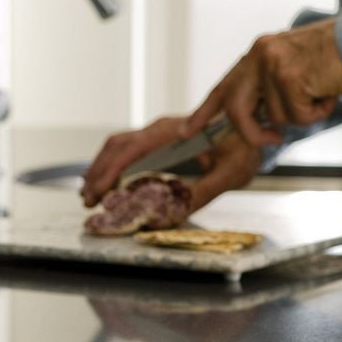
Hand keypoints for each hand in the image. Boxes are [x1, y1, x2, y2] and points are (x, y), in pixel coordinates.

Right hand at [81, 115, 262, 210]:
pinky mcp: (159, 141)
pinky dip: (112, 167)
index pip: (131, 148)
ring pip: (118, 146)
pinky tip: (107, 184)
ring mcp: (158, 133)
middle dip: (98, 173)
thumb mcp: (230, 172)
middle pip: (117, 146)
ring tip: (90, 194)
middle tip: (88, 200)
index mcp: (173, 131)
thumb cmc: (245, 147)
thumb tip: (175, 213)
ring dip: (101, 169)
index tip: (97, 191)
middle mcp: (160, 128)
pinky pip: (128, 150)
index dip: (110, 170)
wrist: (254, 129)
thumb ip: (203, 191)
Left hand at [184, 18, 341, 147]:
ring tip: (321, 93)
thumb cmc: (335, 57)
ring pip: (276, 117)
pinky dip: (317, 113)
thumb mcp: (292, 65)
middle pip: (237, 110)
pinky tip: (328, 93)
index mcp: (257, 54)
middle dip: (253, 132)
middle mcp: (259, 56)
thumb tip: (258, 120)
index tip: (188, 130)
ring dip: (302, 115)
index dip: (205, 111)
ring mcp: (273, 65)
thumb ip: (270, 87)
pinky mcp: (291, 77)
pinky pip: (297, 117)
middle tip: (272, 138)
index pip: (223, 87)